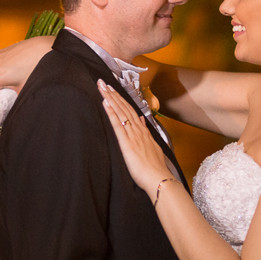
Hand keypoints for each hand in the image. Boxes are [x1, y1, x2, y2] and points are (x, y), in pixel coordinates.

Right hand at [0, 35, 52, 95]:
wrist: (49, 49)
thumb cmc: (39, 70)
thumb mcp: (25, 90)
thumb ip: (13, 100)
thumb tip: (10, 108)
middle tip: (11, 92)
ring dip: (2, 78)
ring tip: (18, 79)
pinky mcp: (4, 50)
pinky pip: (0, 63)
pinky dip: (6, 68)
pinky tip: (19, 69)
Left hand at [98, 79, 172, 193]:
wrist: (158, 178)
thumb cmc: (155, 168)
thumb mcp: (152, 147)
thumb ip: (146, 133)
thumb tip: (141, 121)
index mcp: (142, 131)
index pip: (130, 110)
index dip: (121, 98)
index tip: (113, 88)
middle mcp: (137, 130)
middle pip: (124, 107)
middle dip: (113, 93)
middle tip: (103, 81)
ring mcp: (132, 135)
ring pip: (120, 112)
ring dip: (110, 98)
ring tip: (102, 87)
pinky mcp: (126, 143)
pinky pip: (117, 124)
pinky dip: (111, 112)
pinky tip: (105, 103)